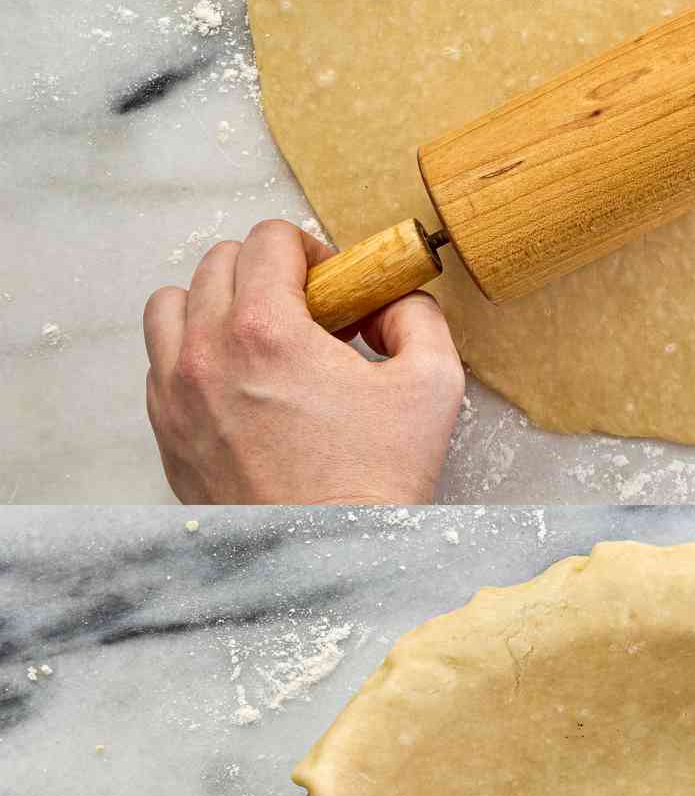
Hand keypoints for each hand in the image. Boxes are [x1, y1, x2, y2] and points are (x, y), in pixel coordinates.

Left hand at [144, 219, 464, 504]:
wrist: (330, 556)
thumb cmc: (376, 480)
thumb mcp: (433, 384)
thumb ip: (416, 317)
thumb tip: (391, 301)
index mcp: (266, 331)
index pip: (268, 240)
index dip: (310, 250)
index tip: (332, 285)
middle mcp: (207, 354)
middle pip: (217, 263)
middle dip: (266, 273)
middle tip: (307, 312)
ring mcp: (177, 395)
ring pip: (172, 307)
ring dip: (215, 305)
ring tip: (258, 339)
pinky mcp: (168, 433)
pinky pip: (161, 364)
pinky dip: (194, 356)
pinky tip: (240, 384)